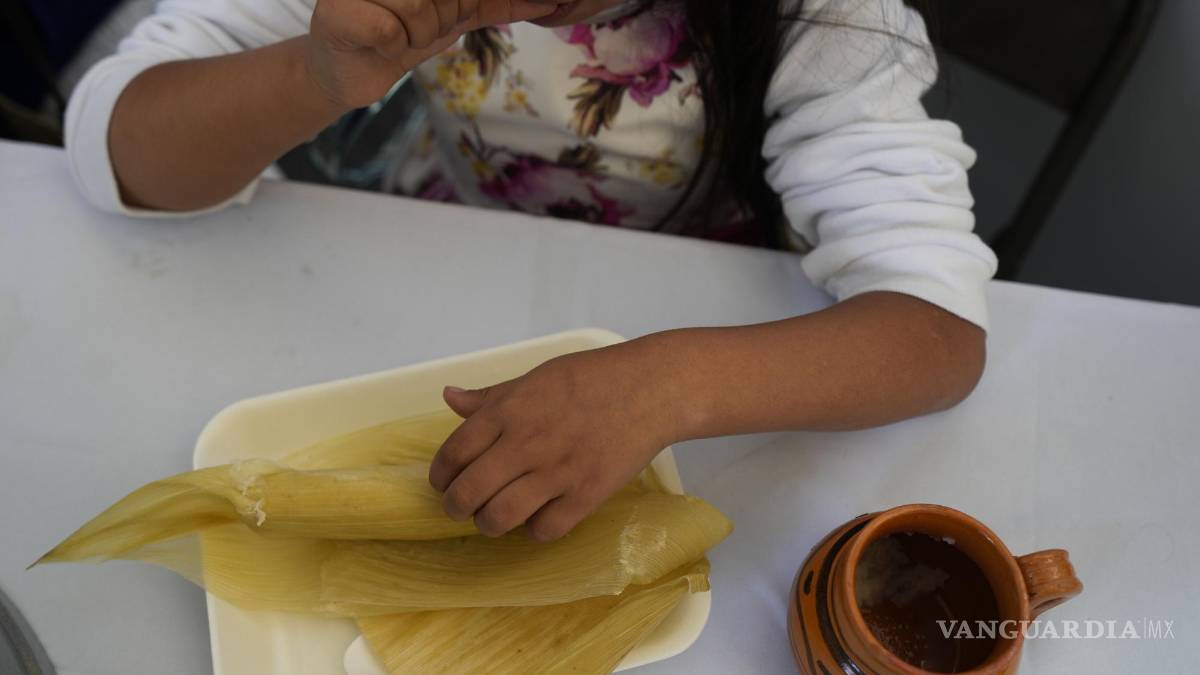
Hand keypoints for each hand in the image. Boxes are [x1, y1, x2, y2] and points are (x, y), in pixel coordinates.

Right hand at [305, 0, 562, 108]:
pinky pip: (390, 30)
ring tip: (398, 35)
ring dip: (417, 35)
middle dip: (440, 18)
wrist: (351, 69)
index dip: (458, 6)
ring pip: (418, 10)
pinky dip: (394, 44)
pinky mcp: (338, 15)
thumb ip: (497, 4)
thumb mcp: (459, 14)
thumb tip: (550, 2)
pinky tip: (381, 43)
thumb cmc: (403, 33)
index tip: (452, 18)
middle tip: (416, 27)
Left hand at [428, 341, 687, 541]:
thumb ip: (491, 395)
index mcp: (509, 411)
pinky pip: (546, 529)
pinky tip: (538, 519)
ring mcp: (557, 471)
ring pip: (500, 517)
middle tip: (461, 509)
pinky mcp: (586, 494)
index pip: (454, 453)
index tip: (443, 482)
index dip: (441, 475)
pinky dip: (534, 530)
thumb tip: (450, 397)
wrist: (649, 388)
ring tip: (493, 519)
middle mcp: (526, 443)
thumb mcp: (535, 377)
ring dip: (489, 524)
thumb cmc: (591, 378)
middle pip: (469, 492)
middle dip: (456, 507)